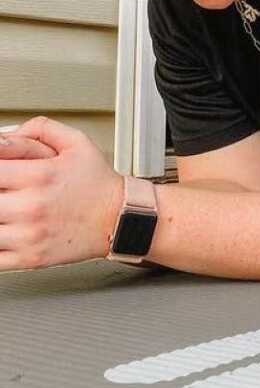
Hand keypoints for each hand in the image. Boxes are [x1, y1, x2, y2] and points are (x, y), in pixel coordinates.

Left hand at [0, 117, 123, 270]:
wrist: (120, 218)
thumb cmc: (98, 183)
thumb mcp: (76, 142)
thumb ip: (40, 129)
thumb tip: (5, 135)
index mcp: (39, 176)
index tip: (3, 173)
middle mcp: (31, 207)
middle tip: (7, 191)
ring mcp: (28, 236)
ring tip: (7, 209)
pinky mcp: (30, 259)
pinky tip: (7, 230)